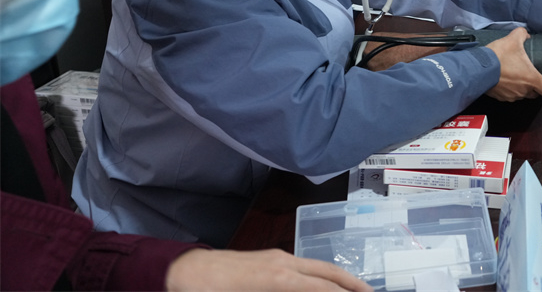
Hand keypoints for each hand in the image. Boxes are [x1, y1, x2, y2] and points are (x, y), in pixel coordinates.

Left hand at [166, 249, 373, 291]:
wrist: (181, 273)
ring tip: (356, 290)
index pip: (324, 288)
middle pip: (328, 271)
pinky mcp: (268, 259)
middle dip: (353, 283)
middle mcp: (283, 263)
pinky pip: (303, 267)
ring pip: (318, 267)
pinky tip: (323, 286)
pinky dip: (321, 276)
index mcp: (279, 278)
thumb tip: (307, 290)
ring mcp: (276, 258)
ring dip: (339, 278)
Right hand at [485, 28, 541, 100]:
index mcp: (531, 79)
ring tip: (517, 76)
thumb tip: (525, 34)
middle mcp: (523, 90)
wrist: (479, 68)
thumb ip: (522, 34)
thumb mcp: (513, 39)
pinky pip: (510, 95)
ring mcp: (512, 95)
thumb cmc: (498, 57)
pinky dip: (510, 89)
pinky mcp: (501, 97)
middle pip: (536, 93)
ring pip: (522, 94)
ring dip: (522, 87)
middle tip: (532, 76)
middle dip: (535, 86)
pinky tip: (505, 79)